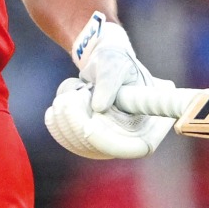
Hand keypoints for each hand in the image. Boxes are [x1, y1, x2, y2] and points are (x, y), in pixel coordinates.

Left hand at [44, 12, 174, 158]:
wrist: (102, 63)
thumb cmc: (114, 60)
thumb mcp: (113, 63)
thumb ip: (108, 82)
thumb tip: (99, 108)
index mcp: (150, 120)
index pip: (137, 147)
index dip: (111, 140)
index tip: (88, 126)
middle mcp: (133, 137)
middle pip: (104, 149)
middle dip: (78, 125)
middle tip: (66, 100)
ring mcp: (111, 142)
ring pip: (82, 147)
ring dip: (65, 121)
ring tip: (68, 94)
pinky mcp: (92, 141)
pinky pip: (71, 142)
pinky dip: (58, 124)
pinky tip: (58, 105)